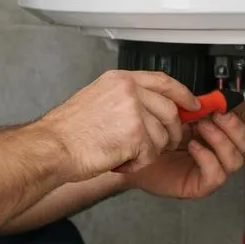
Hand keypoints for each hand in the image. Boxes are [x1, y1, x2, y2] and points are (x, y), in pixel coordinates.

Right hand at [34, 70, 198, 180]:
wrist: (52, 147)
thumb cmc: (69, 131)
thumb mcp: (97, 98)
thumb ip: (126, 98)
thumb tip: (154, 107)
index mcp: (119, 79)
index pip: (163, 81)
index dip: (182, 94)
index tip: (192, 105)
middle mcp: (129, 91)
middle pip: (170, 111)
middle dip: (171, 132)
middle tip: (160, 144)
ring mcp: (134, 111)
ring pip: (163, 135)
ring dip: (149, 151)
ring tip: (126, 154)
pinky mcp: (136, 134)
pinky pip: (152, 153)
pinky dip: (138, 163)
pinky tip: (120, 161)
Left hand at [125, 111, 244, 200]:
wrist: (132, 154)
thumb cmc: (152, 136)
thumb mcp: (176, 114)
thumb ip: (195, 106)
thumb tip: (213, 98)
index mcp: (217, 132)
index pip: (243, 124)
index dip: (240, 114)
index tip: (226, 103)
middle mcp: (218, 151)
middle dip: (235, 127)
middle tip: (218, 115)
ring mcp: (212, 169)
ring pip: (235, 160)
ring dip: (221, 140)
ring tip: (201, 128)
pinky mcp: (200, 185)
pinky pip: (216, 175)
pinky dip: (207, 158)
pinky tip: (192, 146)